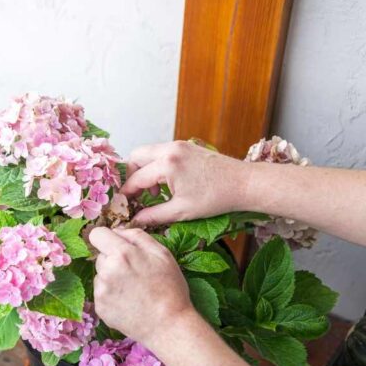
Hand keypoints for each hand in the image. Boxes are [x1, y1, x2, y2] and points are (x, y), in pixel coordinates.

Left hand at [88, 227, 193, 345]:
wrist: (168, 325)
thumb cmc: (170, 288)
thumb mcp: (162, 254)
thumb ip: (137, 236)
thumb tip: (118, 230)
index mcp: (121, 254)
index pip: (97, 234)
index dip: (107, 237)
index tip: (115, 244)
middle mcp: (106, 271)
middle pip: (100, 256)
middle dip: (113, 259)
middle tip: (134, 272)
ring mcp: (101, 291)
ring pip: (100, 275)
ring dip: (112, 277)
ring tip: (133, 289)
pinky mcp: (100, 307)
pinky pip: (101, 292)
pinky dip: (111, 294)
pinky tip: (128, 301)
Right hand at [123, 140, 249, 225]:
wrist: (243, 184)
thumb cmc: (216, 198)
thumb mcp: (181, 211)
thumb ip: (153, 215)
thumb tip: (134, 221)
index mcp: (167, 164)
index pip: (136, 178)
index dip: (126, 193)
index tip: (122, 204)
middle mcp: (170, 149)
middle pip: (136, 156)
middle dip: (131, 175)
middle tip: (134, 195)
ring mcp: (179, 145)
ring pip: (148, 153)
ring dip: (144, 170)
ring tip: (153, 193)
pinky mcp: (186, 146)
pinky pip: (161, 152)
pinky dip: (156, 166)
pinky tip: (166, 184)